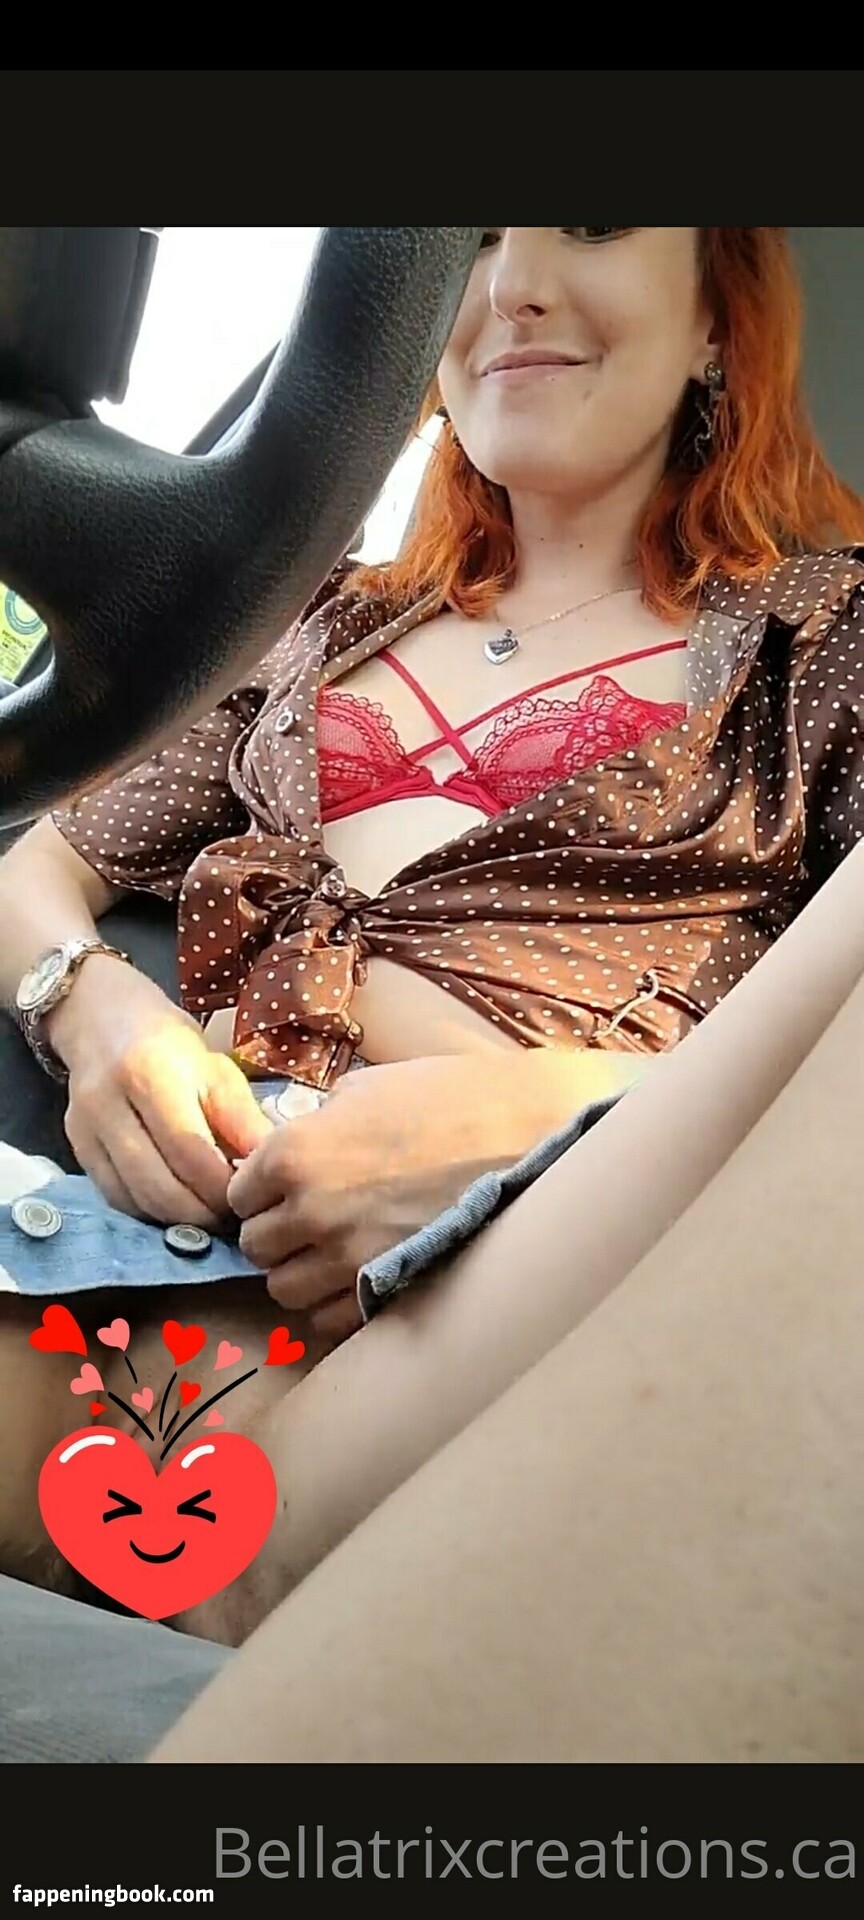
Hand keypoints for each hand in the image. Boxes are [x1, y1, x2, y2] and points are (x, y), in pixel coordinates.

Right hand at [51, 956, 272, 1224]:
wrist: (103, 1020)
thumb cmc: (170, 1044)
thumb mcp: (216, 1069)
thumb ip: (242, 1119)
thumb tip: (271, 1167)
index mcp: (151, 1073)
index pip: (190, 1151)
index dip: (223, 1187)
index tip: (250, 1196)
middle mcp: (110, 1103)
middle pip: (159, 1185)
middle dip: (202, 1213)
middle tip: (232, 1216)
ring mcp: (87, 1128)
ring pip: (134, 1198)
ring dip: (177, 1220)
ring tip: (210, 1215)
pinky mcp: (77, 1147)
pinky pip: (115, 1196)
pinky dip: (149, 1212)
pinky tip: (176, 1207)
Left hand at [226, 1051, 594, 1341]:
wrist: (521, 1132)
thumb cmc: (447, 1096)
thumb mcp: (363, 1090)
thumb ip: (313, 1127)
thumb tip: (291, 1150)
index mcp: (294, 1153)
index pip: (238, 1194)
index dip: (259, 1190)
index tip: (282, 1187)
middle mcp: (309, 1210)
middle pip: (255, 1247)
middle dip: (276, 1234)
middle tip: (305, 1219)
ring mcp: (347, 1257)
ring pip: (284, 1290)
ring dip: (300, 1273)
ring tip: (330, 1252)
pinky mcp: (385, 1288)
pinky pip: (330, 1318)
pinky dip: (335, 1303)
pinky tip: (358, 1275)